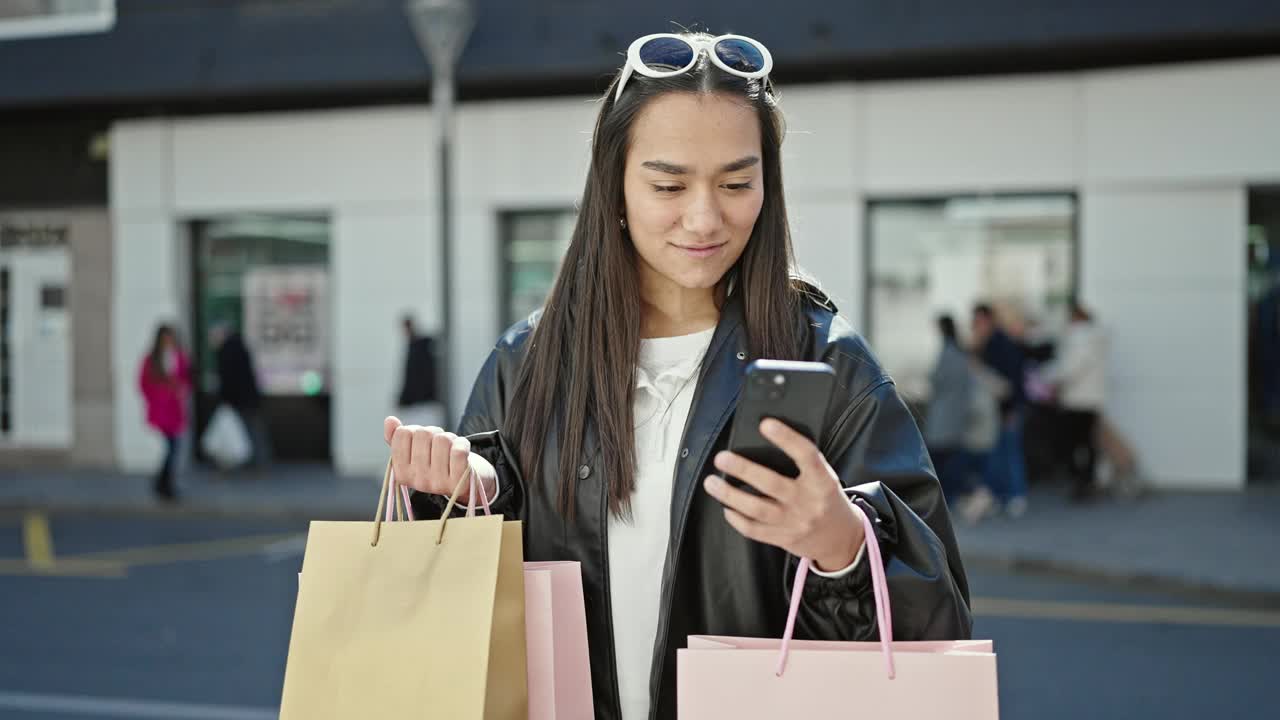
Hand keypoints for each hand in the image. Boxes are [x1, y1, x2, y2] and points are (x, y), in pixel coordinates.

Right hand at [383, 417, 496, 503]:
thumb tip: (390, 420)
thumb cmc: (435, 462)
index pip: (402, 433)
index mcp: (401, 473)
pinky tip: (461, 451)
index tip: (422, 440)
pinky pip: (458, 451)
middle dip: (433, 432)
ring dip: (449, 438)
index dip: (414, 429)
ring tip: (450, 448)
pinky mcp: (459, 482)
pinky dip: (462, 444)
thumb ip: (397, 438)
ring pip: (442, 439)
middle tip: (438, 443)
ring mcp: (438, 483)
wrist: (463, 482)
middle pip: (423, 434)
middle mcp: (418, 481)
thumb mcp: (413, 451)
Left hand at [704, 419, 863, 571]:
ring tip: (712, 482)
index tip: (766, 424)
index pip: (806, 455)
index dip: (787, 438)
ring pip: (756, 509)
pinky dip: (736, 518)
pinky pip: (753, 529)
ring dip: (729, 495)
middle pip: (772, 484)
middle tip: (722, 457)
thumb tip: (765, 440)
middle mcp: (808, 502)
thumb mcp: (824, 478)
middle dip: (743, 470)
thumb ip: (803, 464)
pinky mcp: (782, 538)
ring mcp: (794, 523)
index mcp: (822, 482)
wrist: (841, 540)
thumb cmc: (826, 500)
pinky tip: (726, 506)